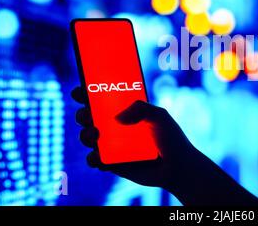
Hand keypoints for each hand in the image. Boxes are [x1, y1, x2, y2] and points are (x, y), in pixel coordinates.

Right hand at [71, 86, 195, 189]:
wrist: (178, 167)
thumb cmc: (171, 138)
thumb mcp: (159, 116)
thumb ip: (141, 108)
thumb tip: (116, 118)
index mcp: (126, 111)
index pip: (102, 98)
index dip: (87, 93)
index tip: (80, 90)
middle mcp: (116, 126)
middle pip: (89, 116)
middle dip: (82, 114)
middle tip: (88, 115)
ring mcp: (112, 145)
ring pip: (87, 137)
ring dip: (85, 134)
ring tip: (95, 134)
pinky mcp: (112, 163)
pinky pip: (94, 160)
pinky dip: (92, 157)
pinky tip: (99, 155)